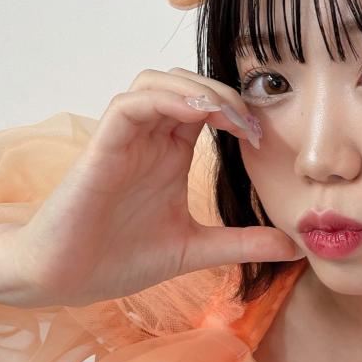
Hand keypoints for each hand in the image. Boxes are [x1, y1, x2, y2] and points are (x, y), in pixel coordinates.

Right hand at [6, 67, 301, 307]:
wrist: (64, 279)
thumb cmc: (118, 258)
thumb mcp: (196, 250)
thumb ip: (243, 243)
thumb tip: (296, 247)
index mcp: (171, 154)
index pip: (207, 106)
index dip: (238, 109)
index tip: (264, 137)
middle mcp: (149, 139)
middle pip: (186, 83)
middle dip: (224, 93)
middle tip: (252, 124)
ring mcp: (124, 139)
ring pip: (157, 82)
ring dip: (196, 88)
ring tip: (228, 116)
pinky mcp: (100, 147)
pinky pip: (130, 104)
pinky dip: (164, 100)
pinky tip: (196, 115)